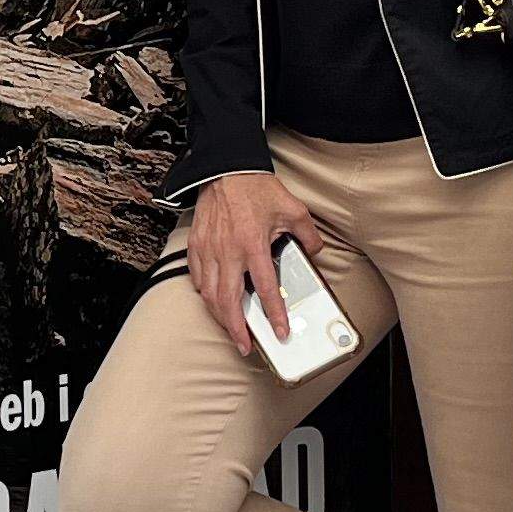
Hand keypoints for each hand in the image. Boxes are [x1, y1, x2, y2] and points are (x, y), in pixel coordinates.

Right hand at [186, 170, 320, 353]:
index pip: (265, 289)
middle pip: (229, 302)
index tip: (280, 331)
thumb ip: (308, 235)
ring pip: (210, 294)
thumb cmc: (256, 187)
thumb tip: (316, 252)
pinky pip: (197, 277)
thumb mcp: (293, 209)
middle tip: (245, 345)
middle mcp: (229, 252)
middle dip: (237, 329)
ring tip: (230, 329)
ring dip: (220, 317)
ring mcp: (209, 249)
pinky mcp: (196, 244)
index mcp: (253, 245)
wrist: (226, 167)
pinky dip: (204, 293)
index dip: (274, 315)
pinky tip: (212, 299)